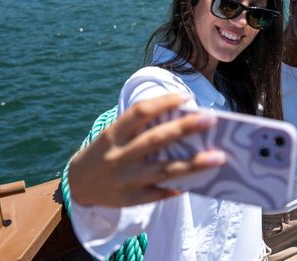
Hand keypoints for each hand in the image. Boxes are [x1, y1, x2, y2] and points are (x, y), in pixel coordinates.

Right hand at [68, 94, 226, 207]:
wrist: (77, 185)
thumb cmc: (107, 152)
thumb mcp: (115, 135)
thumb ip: (140, 128)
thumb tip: (184, 120)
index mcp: (114, 134)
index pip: (139, 112)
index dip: (163, 102)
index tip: (187, 97)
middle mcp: (119, 155)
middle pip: (155, 139)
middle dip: (184, 128)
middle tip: (211, 120)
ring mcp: (125, 179)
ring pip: (163, 170)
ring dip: (193, 163)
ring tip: (219, 157)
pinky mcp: (131, 199)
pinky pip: (159, 193)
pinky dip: (178, 187)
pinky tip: (197, 182)